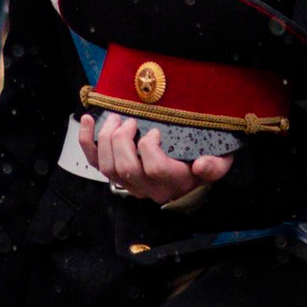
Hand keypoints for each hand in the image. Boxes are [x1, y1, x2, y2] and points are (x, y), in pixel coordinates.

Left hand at [83, 111, 232, 204]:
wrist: (187, 182)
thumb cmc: (201, 166)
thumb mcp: (218, 163)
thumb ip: (214, 166)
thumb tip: (201, 164)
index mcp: (173, 181)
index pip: (155, 169)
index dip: (150, 147)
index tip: (156, 131)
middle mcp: (148, 187)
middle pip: (126, 168)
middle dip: (123, 140)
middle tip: (131, 120)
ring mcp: (129, 183)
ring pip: (108, 167)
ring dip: (106, 139)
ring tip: (116, 118)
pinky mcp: (116, 175)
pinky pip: (95, 163)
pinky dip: (88, 142)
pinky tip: (89, 121)